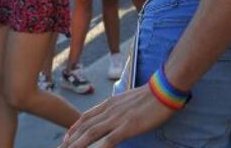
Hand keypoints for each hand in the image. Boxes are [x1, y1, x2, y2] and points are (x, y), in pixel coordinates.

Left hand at [61, 85, 176, 147]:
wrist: (164, 89)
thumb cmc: (151, 95)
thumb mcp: (129, 99)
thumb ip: (118, 107)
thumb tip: (114, 114)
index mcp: (110, 103)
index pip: (86, 117)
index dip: (74, 128)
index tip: (66, 137)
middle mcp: (109, 111)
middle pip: (84, 127)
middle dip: (70, 140)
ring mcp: (117, 119)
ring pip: (91, 134)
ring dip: (77, 145)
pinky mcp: (127, 127)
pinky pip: (108, 141)